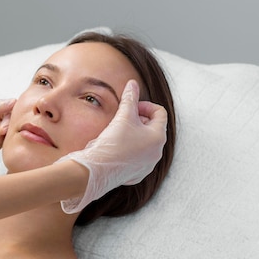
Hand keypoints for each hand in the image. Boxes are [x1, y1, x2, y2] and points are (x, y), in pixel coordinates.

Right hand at [58, 80, 167, 212]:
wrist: (98, 169)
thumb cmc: (113, 142)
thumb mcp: (123, 116)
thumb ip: (130, 98)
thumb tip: (132, 83)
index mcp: (158, 136)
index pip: (160, 113)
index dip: (145, 105)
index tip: (131, 106)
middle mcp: (157, 152)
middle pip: (153, 128)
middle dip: (139, 120)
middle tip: (123, 118)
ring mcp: (148, 165)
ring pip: (145, 144)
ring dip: (134, 135)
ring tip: (118, 133)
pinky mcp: (137, 174)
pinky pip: (137, 158)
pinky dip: (129, 150)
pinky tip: (115, 148)